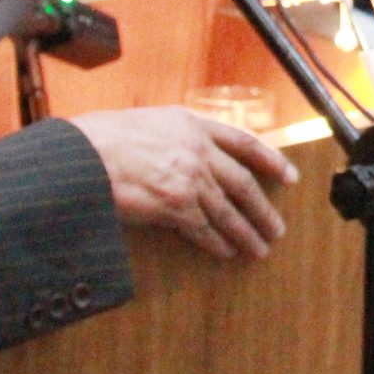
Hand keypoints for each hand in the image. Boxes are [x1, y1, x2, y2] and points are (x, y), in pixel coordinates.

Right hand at [68, 107, 297, 260]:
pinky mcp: (175, 207)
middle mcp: (198, 151)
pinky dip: (217, 243)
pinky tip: (227, 252)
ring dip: (247, 232)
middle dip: (263, 208)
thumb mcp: (149, 121)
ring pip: (229, 211)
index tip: (289, 176)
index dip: (271, 160)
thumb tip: (193, 153)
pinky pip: (204, 229)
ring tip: (260, 248)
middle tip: (277, 228)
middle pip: (243, 183)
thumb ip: (176, 136)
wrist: (84, 156)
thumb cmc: (105, 138)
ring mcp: (189, 179)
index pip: (244, 142)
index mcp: (193, 124)